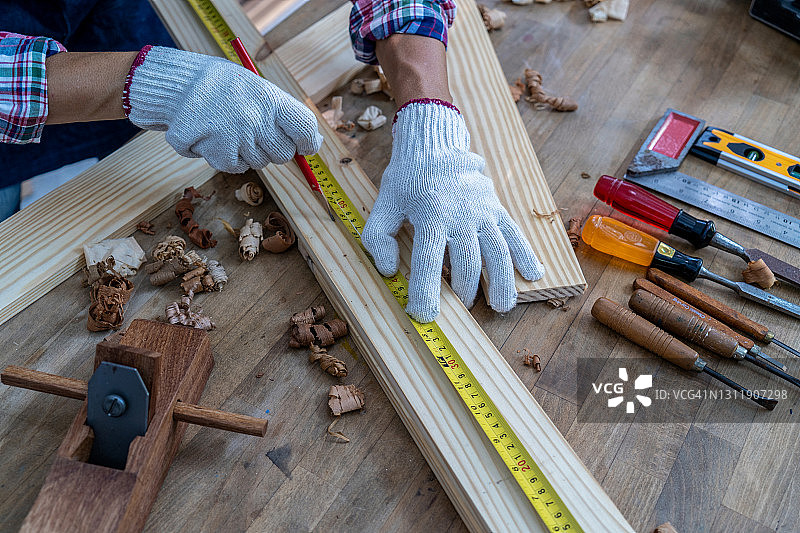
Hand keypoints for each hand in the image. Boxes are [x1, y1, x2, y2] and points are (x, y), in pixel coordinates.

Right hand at [126, 46, 321, 172]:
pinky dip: (226, 157)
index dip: (308, 142)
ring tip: (230, 128)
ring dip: (247, 152)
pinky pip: (235, 167)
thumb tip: (313, 142)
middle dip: (274, 148)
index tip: (305, 146)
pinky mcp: (218, 153)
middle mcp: (256, 119)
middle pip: (283, 154)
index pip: (304, 127)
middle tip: (254, 131)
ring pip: (259, 163)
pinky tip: (215, 137)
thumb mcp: (257, 89)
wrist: (178, 85)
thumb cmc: (223, 87)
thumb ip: (285, 114)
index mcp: (270, 98)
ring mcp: (237, 138)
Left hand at [363, 101, 544, 322]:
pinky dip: (526, 254)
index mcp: (429, 216)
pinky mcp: (496, 208)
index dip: (426, 291)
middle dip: (464, 290)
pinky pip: (514, 233)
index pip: (428, 261)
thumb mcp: (383, 205)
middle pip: (467, 261)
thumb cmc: (407, 180)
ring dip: (501, 281)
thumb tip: (388, 271)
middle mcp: (459, 215)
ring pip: (497, 251)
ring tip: (501, 306)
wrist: (434, 144)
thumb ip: (378, 239)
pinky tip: (534, 274)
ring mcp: (482, 211)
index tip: (424, 315)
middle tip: (461, 307)